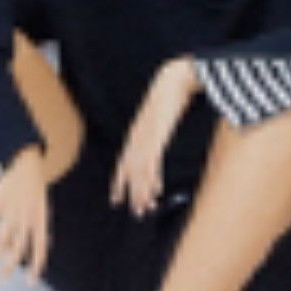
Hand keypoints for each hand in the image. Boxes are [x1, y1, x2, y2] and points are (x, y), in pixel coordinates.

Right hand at [0, 148, 52, 278]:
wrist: (24, 159)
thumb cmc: (32, 186)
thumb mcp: (38, 206)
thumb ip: (33, 227)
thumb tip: (25, 249)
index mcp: (41, 218)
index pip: (41, 247)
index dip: (37, 267)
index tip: (30, 282)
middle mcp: (27, 217)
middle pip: (18, 250)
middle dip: (9, 268)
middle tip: (1, 280)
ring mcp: (12, 210)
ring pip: (1, 241)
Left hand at [111, 59, 198, 216]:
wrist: (174, 78)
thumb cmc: (170, 95)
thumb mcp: (160, 116)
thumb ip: (157, 129)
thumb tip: (159, 138)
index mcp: (135, 134)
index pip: (123, 163)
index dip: (119, 182)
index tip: (116, 199)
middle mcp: (136, 138)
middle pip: (130, 172)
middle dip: (132, 193)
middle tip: (136, 212)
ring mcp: (145, 138)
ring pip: (140, 171)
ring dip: (142, 192)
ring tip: (145, 208)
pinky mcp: (156, 137)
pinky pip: (151, 163)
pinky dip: (152, 178)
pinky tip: (154, 190)